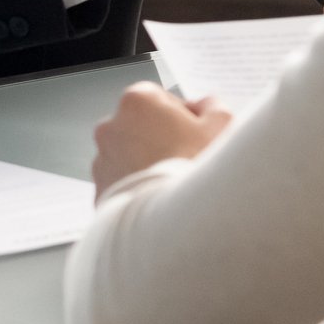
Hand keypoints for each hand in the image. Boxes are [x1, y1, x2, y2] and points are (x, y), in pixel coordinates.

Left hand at [91, 83, 232, 195]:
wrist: (176, 224)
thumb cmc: (196, 170)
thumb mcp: (223, 124)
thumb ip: (212, 106)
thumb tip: (205, 108)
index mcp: (138, 101)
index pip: (163, 99)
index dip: (184, 117)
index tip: (197, 134)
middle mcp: (111, 127)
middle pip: (143, 127)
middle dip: (163, 139)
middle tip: (189, 159)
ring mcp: (102, 161)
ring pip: (130, 156)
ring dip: (148, 164)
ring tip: (175, 184)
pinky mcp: (100, 192)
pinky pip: (123, 184)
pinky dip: (138, 188)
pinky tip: (161, 199)